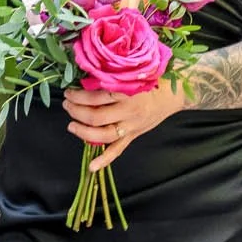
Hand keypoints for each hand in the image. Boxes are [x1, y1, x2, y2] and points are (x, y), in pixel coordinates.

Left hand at [64, 76, 185, 171]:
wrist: (174, 94)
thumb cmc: (152, 79)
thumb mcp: (132, 74)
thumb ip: (112, 77)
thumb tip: (85, 76)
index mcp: (128, 92)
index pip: (96, 96)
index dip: (78, 95)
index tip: (69, 92)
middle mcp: (129, 111)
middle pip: (96, 116)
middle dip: (76, 111)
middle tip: (67, 105)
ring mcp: (131, 126)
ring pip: (103, 135)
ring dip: (83, 132)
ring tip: (71, 125)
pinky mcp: (133, 135)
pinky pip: (118, 150)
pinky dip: (104, 159)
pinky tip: (92, 166)